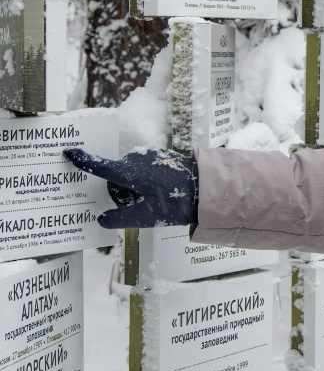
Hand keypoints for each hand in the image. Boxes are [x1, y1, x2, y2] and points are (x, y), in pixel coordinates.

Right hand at [63, 148, 197, 228]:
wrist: (208, 187)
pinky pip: (142, 170)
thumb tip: (101, 219)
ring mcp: (149, 156)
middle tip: (140, 207)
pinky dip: (144, 181)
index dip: (84, 161)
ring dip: (133, 188)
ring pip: (129, 175)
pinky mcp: (160, 156)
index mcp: (129, 172)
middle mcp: (136, 160)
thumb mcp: (146, 217)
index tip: (68, 151)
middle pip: (116, 178)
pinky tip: (161, 192)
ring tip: (154, 201)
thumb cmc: (176, 202)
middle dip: (121, 193)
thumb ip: (119, 218)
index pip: (101, 166)